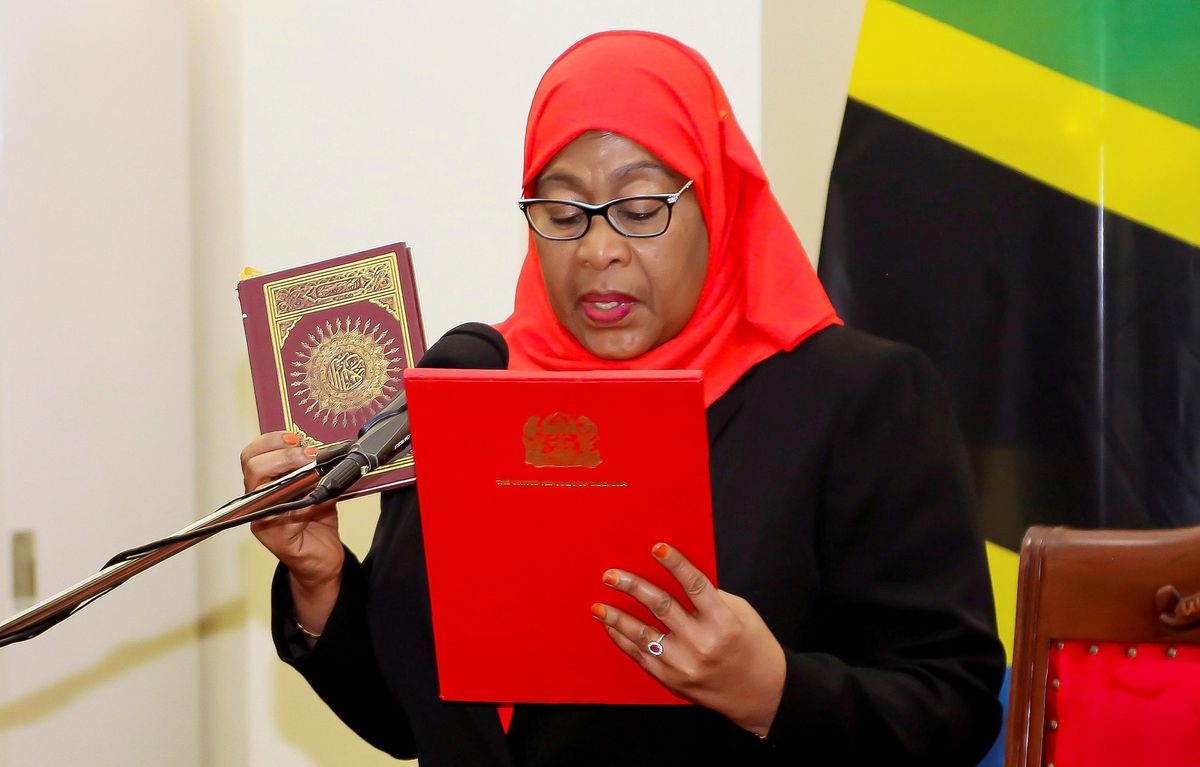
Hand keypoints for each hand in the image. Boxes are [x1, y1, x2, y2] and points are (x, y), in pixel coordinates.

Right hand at [241, 432, 343, 628]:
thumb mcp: (318, 486)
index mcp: (264, 482)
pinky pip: (277, 512)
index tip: (296, 438)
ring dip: (289, 474)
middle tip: (309, 456)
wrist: (323, 557)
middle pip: (252, 465)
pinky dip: (298, 499)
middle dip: (283, 455)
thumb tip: (328, 451)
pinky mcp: (270, 534)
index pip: (253, 453)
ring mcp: (259, 517)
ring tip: (313, 472)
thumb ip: (316, 469)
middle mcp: (256, 498)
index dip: (272, 441)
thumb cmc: (316, 520)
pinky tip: (314, 497)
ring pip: (259, 486)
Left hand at [592, 543, 785, 736]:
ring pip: (644, 634)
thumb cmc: (753, 647)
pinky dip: (624, 640)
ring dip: (618, 617)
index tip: (657, 547)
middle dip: (633, 587)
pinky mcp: (672, 680)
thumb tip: (676, 578)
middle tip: (611, 575)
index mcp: (724, 623)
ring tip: (599, 605)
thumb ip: (711, 598)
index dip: (676, 564)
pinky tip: (612, 627)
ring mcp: (684, 665)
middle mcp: (702, 644)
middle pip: (662, 607)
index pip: (695, 586)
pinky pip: (641, 656)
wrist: (761, 694)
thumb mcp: (741, 615)